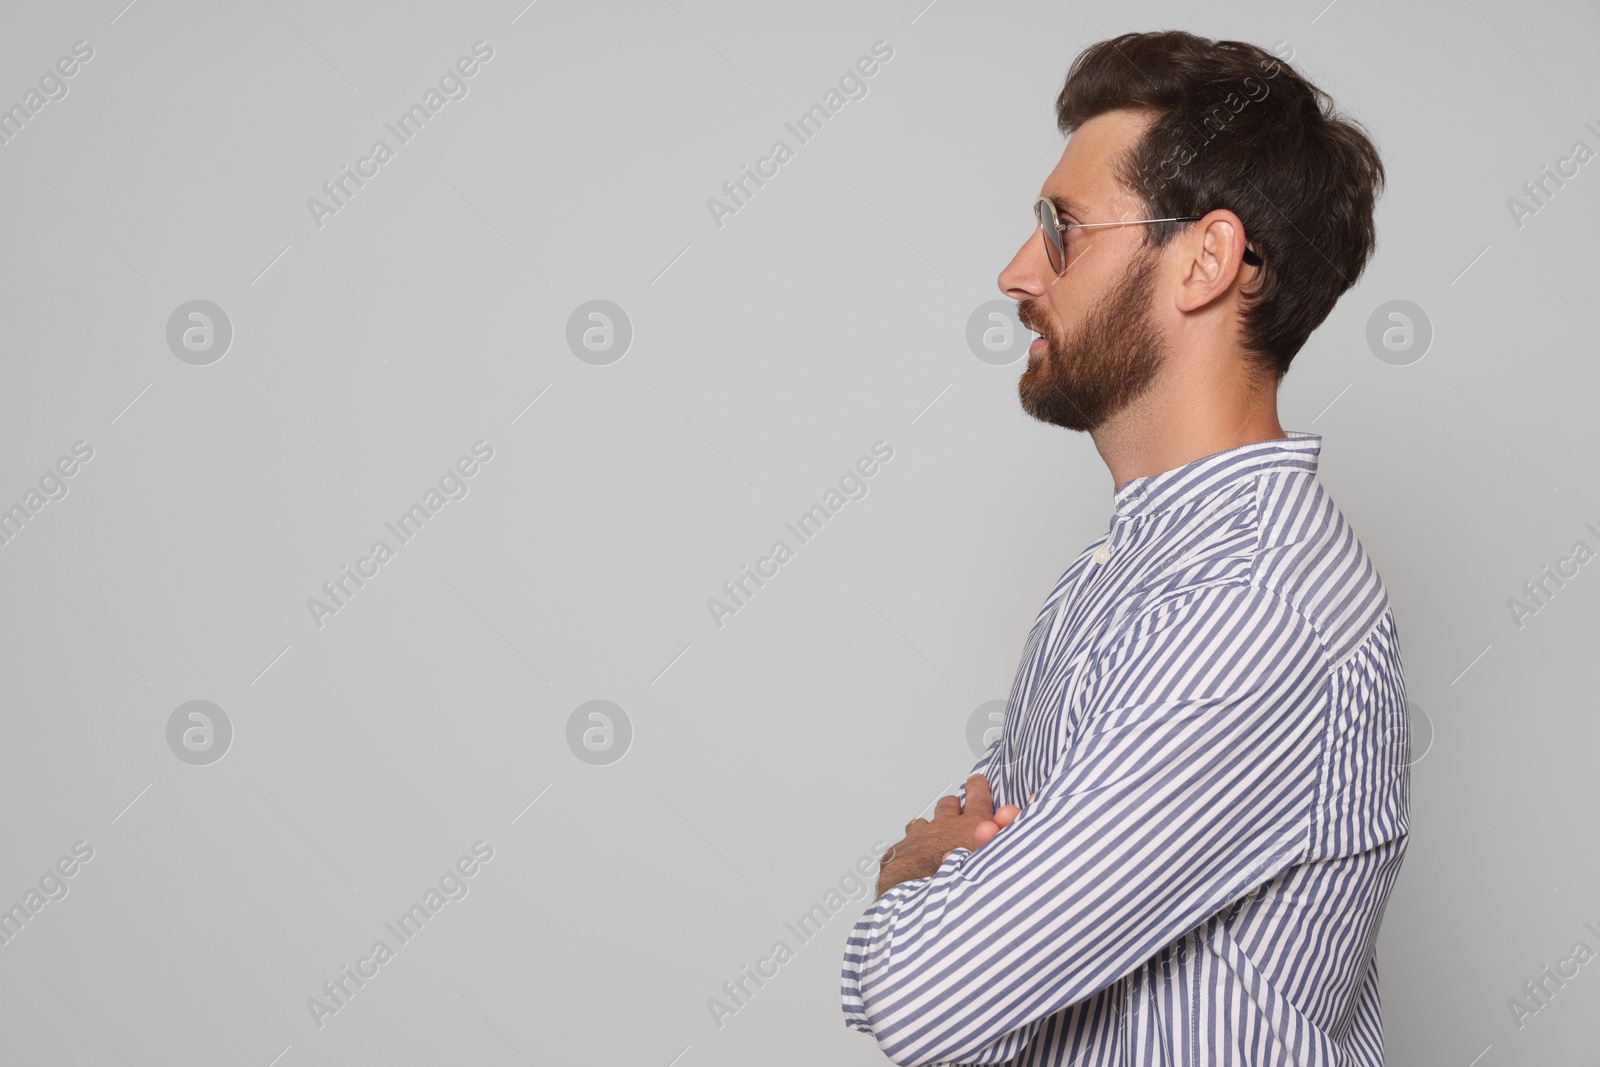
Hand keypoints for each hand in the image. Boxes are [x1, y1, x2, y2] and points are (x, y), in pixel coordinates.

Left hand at [875, 776, 1032, 895]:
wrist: (920, 894)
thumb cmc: (958, 880)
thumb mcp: (994, 857)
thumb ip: (1004, 832)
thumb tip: (1012, 814)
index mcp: (973, 825)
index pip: (978, 797)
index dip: (978, 787)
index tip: (977, 781)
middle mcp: (946, 826)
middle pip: (949, 805)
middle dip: (954, 804)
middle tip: (958, 804)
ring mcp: (922, 836)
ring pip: (927, 820)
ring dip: (933, 824)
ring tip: (936, 830)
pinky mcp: (903, 849)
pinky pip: (908, 839)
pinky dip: (914, 842)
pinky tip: (916, 850)